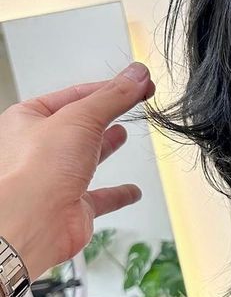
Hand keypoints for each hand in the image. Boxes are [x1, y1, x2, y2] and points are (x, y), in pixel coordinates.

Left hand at [0, 62, 155, 283]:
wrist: (33, 221)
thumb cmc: (36, 170)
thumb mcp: (81, 117)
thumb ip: (113, 96)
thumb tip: (135, 76)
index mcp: (29, 119)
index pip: (74, 95)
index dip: (108, 87)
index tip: (136, 82)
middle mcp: (38, 149)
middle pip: (77, 125)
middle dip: (103, 115)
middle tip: (127, 103)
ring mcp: (54, 179)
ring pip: (85, 158)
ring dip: (105, 148)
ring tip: (120, 135)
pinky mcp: (72, 206)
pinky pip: (99, 197)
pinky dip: (117, 193)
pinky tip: (130, 191)